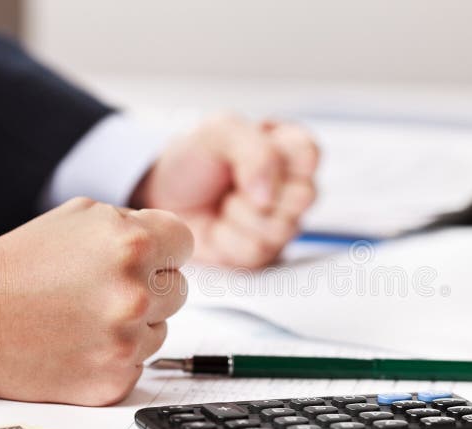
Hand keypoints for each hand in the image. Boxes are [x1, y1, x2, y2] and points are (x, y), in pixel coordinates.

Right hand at [0, 197, 192, 405]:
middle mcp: (134, 294)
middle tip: (102, 288)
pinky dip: (116, 355)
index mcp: (131, 245)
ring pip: (160, 329)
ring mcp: (125, 342)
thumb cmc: (19, 266)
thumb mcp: (79, 216)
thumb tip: (171, 242)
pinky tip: (80, 343)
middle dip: (150, 286)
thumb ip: (134, 224)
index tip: (144, 257)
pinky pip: (139, 363)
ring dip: (134, 324)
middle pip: (178, 289)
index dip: (163, 249)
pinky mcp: (113, 381)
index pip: (184, 244)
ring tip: (85, 316)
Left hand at [130, 114, 318, 267]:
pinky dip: (228, 240)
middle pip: (303, 197)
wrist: (162, 197)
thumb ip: (255, 151)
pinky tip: (218, 228)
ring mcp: (283, 222)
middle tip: (232, 185)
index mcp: (289, 148)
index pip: (310, 155)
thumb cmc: (191, 159)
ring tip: (222, 205)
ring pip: (281, 229)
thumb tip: (269, 197)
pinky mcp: (266, 253)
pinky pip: (258, 252)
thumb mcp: (218, 133)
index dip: (277, 163)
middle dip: (256, 193)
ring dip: (239, 217)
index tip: (243, 161)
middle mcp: (293, 186)